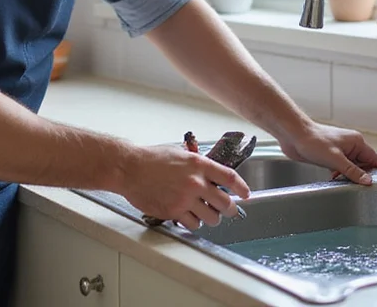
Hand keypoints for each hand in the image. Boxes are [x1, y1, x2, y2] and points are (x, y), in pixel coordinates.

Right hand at [119, 144, 252, 230]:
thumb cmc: (152, 159)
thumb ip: (197, 164)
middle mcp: (195, 182)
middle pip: (225, 202)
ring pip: (212, 217)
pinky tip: (191, 217)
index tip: (245, 194)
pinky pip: (194, 224)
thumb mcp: (179, 153)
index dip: (241, 187)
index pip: (229, 177)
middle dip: (230, 209)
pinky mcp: (174, 211)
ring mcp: (185, 198)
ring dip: (212, 218)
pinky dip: (195, 222)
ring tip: (208, 214)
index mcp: (198, 164)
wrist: (130, 169)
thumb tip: (210, 173)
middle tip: (229, 210)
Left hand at [279, 122, 376, 185]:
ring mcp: (341, 151)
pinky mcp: (331, 156)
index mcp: (356, 142)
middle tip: (360, 188)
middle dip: (362, 176)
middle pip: (365, 165)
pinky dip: (340, 175)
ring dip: (349, 177)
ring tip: (345, 184)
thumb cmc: (313, 141)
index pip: (375, 158)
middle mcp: (351, 145)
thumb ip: (353, 171)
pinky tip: (334, 179)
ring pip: (352, 168)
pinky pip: (341, 169)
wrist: (293, 136)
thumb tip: (368, 180)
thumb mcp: (336, 159)